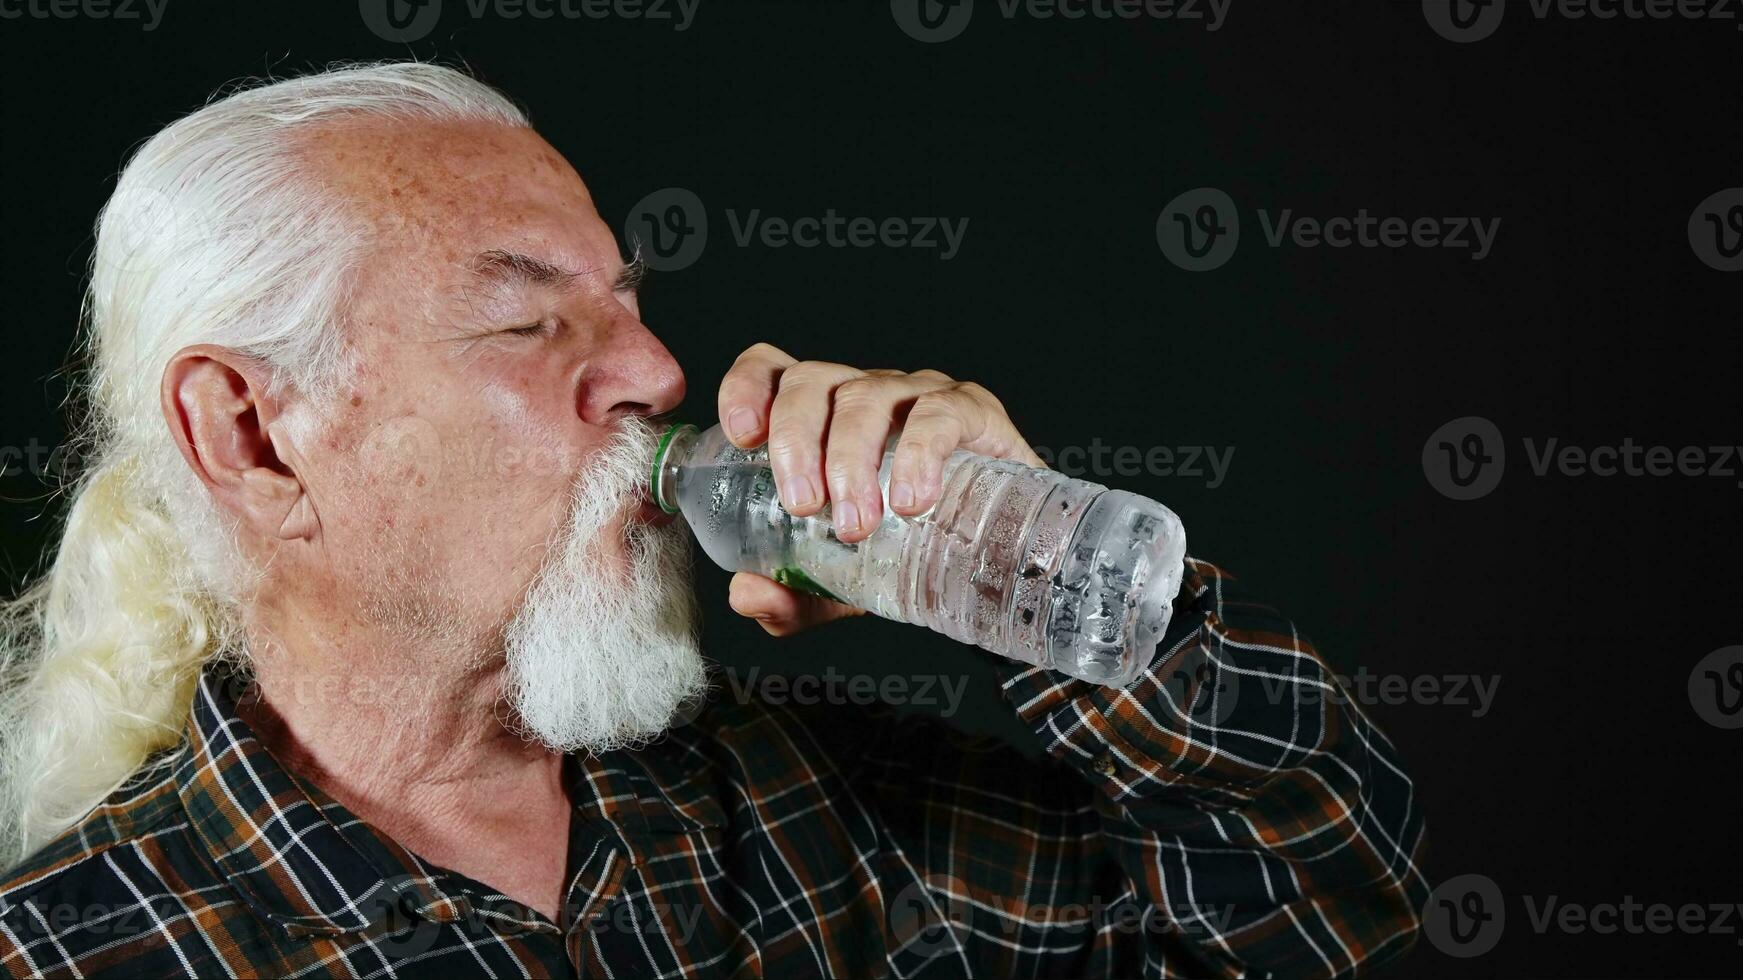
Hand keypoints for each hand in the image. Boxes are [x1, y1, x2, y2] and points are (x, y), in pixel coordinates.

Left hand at [717, 343, 1042, 634]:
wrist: (1000, 558)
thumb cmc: (910, 551)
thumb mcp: (841, 584)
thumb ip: (793, 595)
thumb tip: (749, 595)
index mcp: (819, 420)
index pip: (771, 372)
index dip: (746, 389)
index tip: (743, 437)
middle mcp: (861, 395)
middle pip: (811, 382)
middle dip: (795, 440)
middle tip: (803, 505)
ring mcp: (915, 396)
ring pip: (866, 395)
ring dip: (851, 458)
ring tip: (855, 522)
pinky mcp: (970, 410)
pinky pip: (938, 413)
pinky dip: (918, 453)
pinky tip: (911, 499)